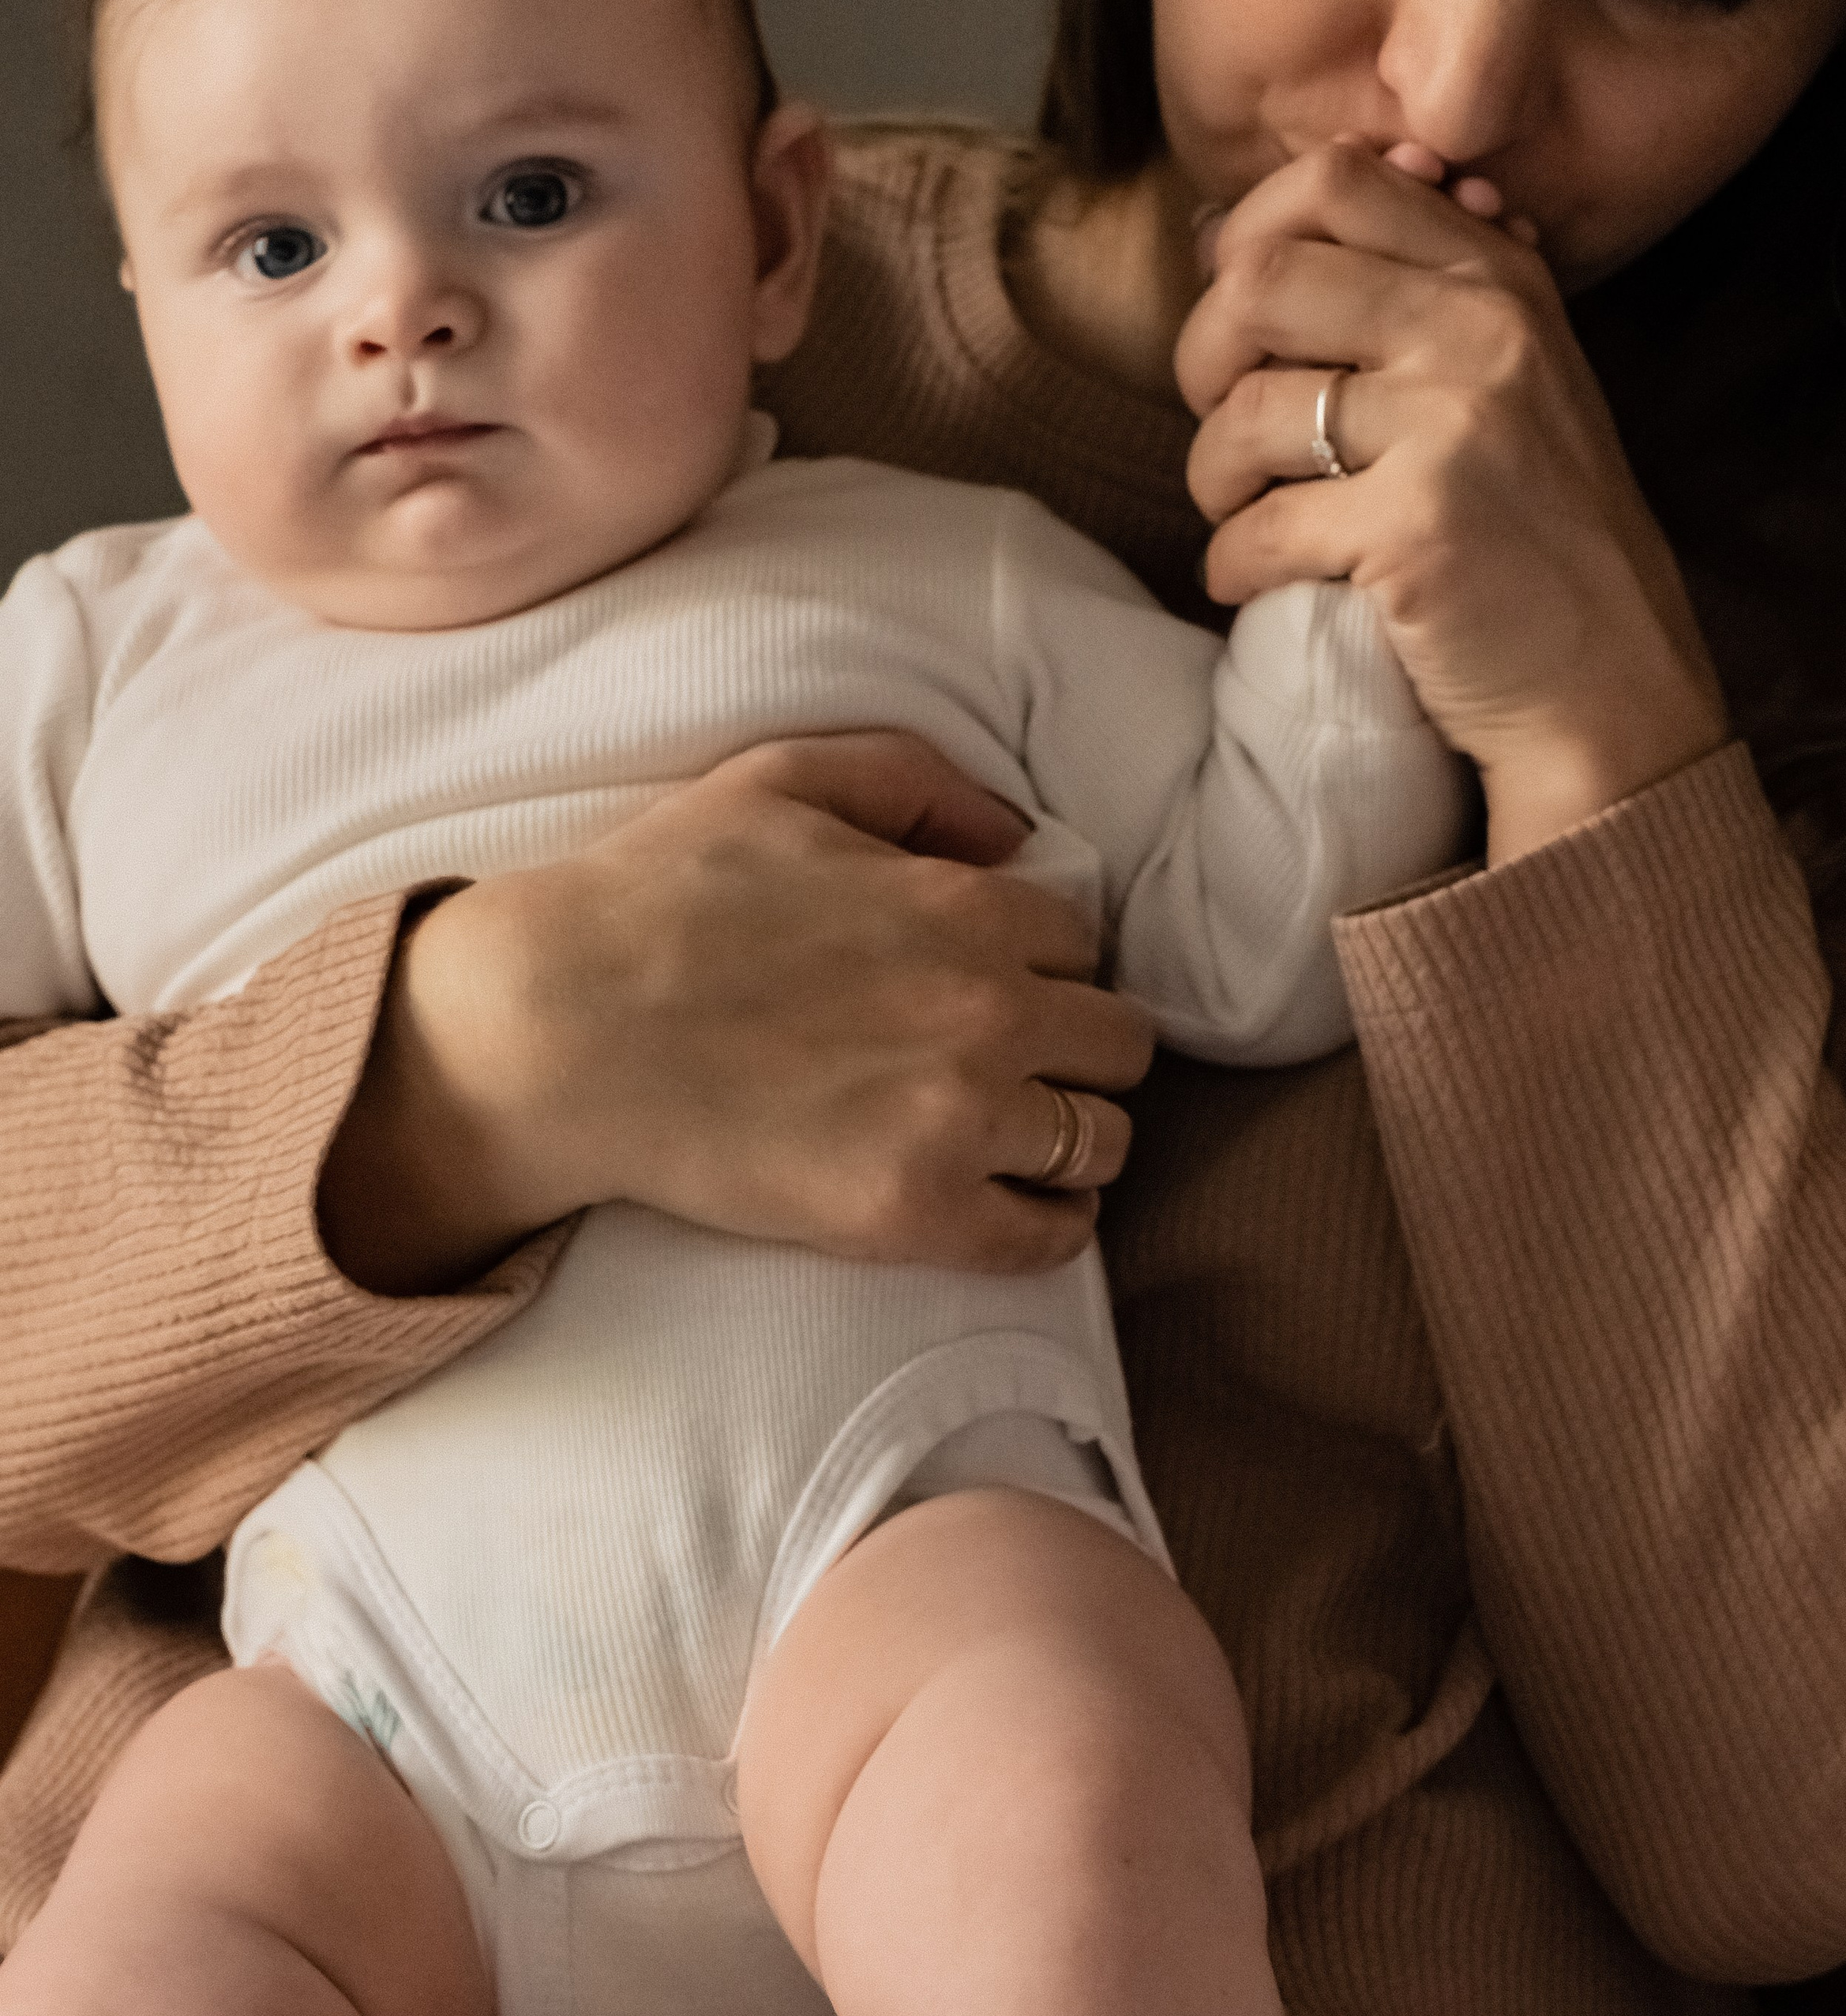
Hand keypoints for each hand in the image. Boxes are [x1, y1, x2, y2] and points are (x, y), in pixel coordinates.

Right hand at [318, 733, 1154, 1294]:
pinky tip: (1013, 1206)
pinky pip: (1050, 1236)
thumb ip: (917, 784)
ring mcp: (957, 1119)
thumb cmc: (656, 896)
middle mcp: (987, 1012)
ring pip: (1105, 1142)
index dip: (1039, 966)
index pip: (1080, 944)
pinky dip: (1050, 1224)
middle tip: (1012, 1066)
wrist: (556, 1027)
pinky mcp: (912, 1213)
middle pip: (1119, 1045)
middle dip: (1074, 1051)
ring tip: (1016, 1140)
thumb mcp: (784, 778)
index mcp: (967, 908)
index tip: (994, 987)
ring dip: (1072, 1137)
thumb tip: (1017, 836)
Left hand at [1180, 142, 1728, 864]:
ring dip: (1213, 477)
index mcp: (1498, 281)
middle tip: (1225, 429)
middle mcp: (1481, 333)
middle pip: (1262, 280)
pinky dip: (1233, 564)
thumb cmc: (1530, 534)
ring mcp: (1452, 428)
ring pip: (1246, 410)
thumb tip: (1220, 238)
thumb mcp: (1504, 380)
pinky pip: (1258, 526)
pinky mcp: (1415, 530)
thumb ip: (1401, 298)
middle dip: (1205, 358)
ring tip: (1242, 513)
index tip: (1245, 322)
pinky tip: (1259, 580)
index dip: (1250, 236)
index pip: (1335, 180)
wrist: (1609, 680)